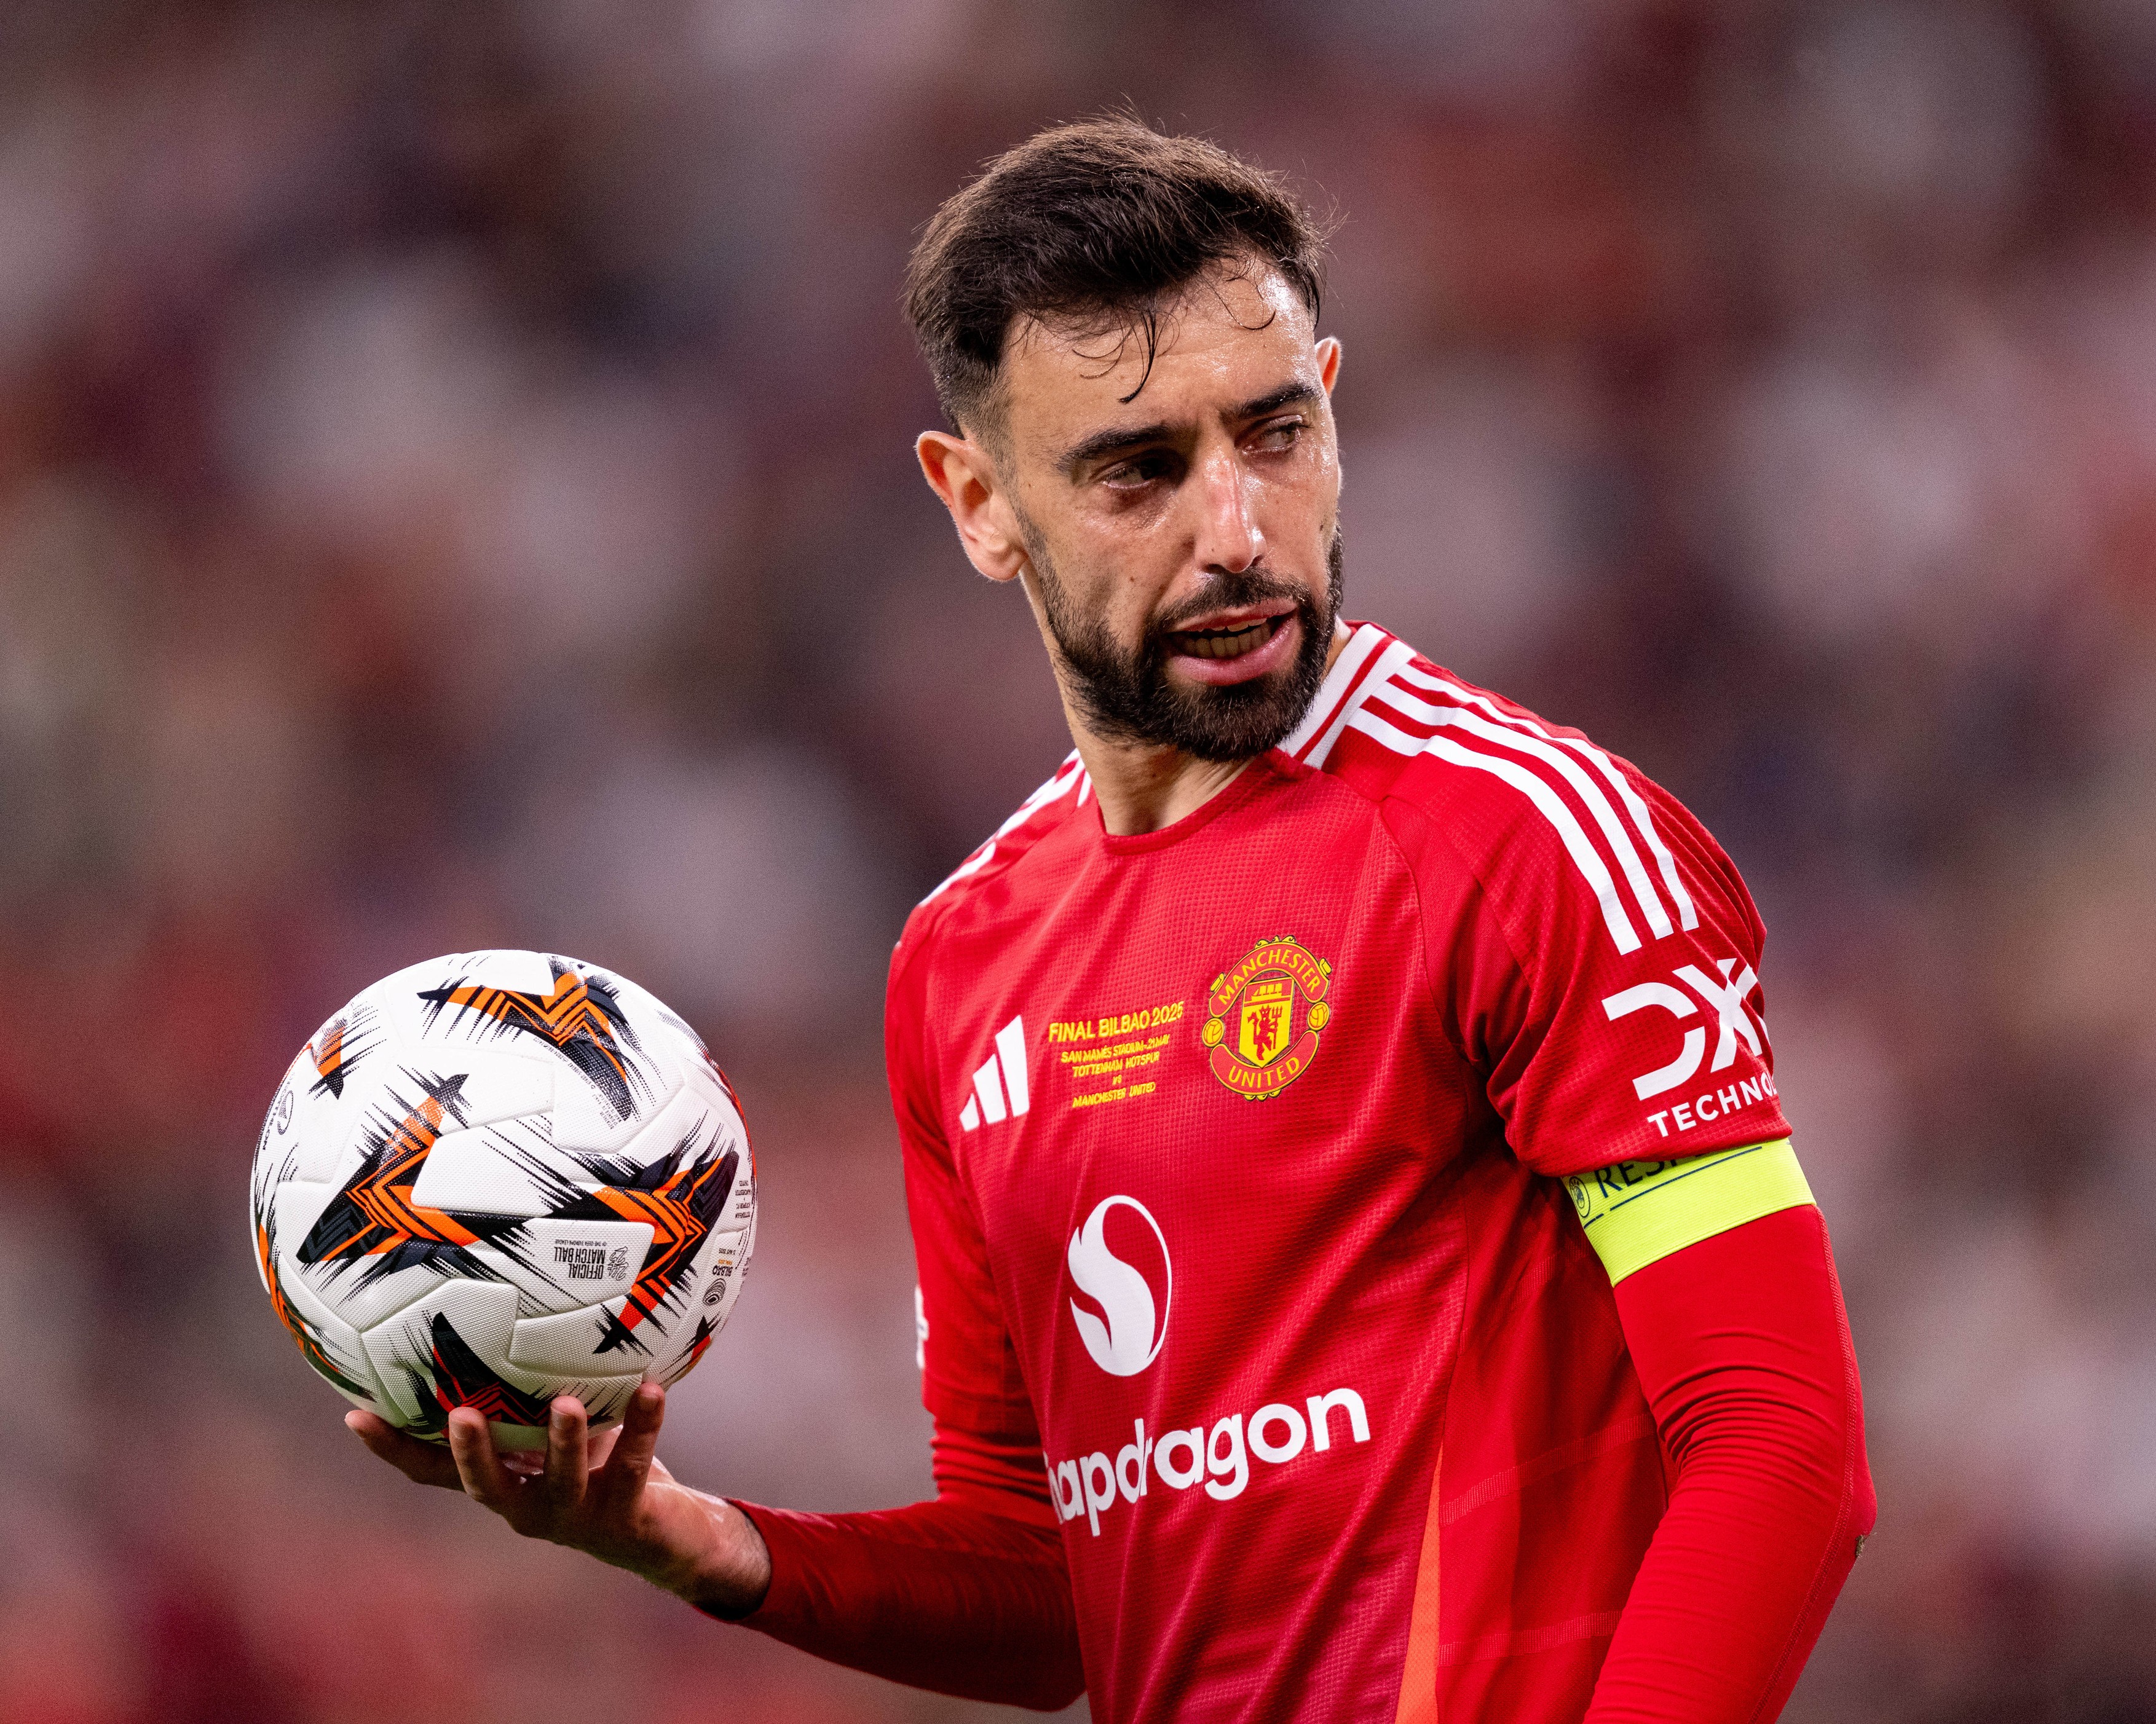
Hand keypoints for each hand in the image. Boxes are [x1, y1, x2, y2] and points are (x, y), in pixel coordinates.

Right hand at [346, 1383, 772, 1616]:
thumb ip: (532, 1388)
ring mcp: (575, 1516)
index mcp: (503, 1481)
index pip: (435, 1471)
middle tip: (460, 1417)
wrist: (667, 1530)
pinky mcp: (623, 1517)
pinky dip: (642, 1425)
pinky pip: (632, 1465)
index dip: (394, 1448)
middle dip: (472, 1454)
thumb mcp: (559, 1425)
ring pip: (563, 1481)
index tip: (355, 1414)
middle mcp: (527, 1507)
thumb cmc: (601, 1463)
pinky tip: (651, 1389)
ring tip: (567, 1405)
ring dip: (565, 1442)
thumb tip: (503, 1305)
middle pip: (486, 1487)